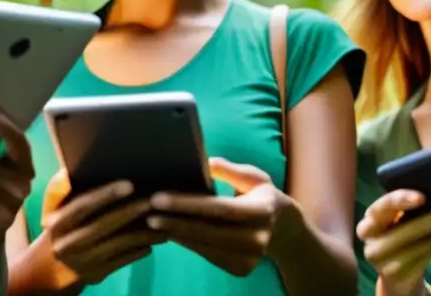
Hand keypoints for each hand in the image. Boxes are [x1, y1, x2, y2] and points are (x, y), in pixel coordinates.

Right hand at [43, 172, 165, 285]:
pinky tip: (154, 240)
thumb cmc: (59, 231)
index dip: (106, 194)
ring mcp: (83, 262)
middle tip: (153, 200)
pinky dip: (140, 249)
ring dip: (144, 233)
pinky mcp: (96, 276)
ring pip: (119, 245)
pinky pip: (124, 260)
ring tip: (164, 223)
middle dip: (130, 211)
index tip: (128, 184)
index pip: (83, 206)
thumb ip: (65, 192)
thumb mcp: (55, 212)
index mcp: (59, 224)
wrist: (47, 272)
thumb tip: (73, 166)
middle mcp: (69, 244)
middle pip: (104, 225)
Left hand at [144, 157, 291, 277]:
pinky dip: (187, 244)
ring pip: (205, 246)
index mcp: (262, 211)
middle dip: (174, 221)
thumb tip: (206, 161)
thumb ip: (231, 171)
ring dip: (176, 234)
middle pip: (208, 230)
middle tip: (147, 211)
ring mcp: (250, 258)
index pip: (218, 208)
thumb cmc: (263, 195)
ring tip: (152, 221)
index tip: (159, 198)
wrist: (283, 229)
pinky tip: (170, 232)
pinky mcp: (241, 269)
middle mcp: (258, 238)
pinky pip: (208, 255)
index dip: (186, 204)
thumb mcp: (254, 177)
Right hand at [356, 190, 430, 295]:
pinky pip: (426, 257)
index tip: (422, 197)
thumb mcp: (394, 222)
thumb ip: (404, 209)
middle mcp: (372, 243)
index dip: (400, 201)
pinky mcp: (399, 276)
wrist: (395, 274)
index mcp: (369, 223)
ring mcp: (384, 263)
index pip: (381, 208)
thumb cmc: (398, 236)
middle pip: (404, 230)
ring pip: (419, 245)